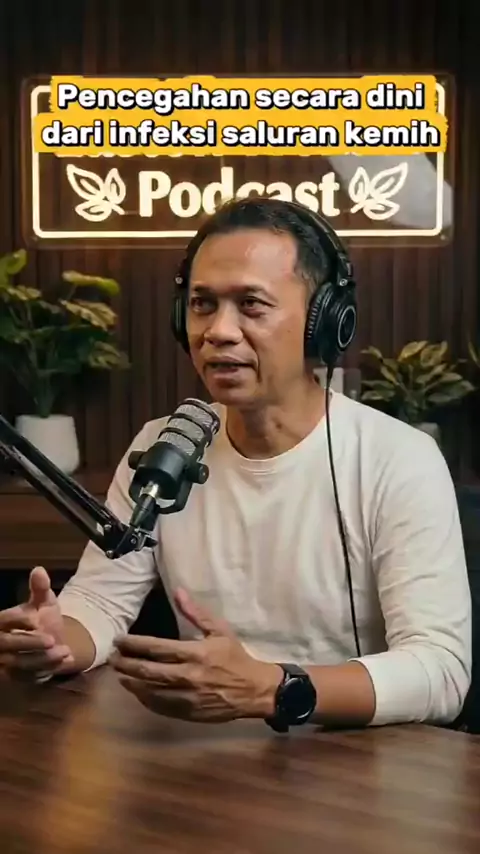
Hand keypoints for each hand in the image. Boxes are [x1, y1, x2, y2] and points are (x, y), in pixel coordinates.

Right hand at [0, 566, 73, 681]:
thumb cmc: (42, 619)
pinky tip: (63, 662)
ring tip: (65, 652)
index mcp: (2, 621)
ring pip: (17, 663)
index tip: (36, 618)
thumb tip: (39, 570)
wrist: (50, 643)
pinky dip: (44, 671)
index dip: (19, 620)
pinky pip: (25, 677)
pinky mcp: (13, 677)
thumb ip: (40, 588)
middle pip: (7, 643)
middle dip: (30, 642)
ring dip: (42, 659)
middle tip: (52, 640)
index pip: (4, 620)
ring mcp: (3, 661)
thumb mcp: (44, 602)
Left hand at [110, 588, 281, 722]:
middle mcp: (188, 676)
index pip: (157, 648)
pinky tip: (137, 692)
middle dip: (126, 664)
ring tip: (119, 674)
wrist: (254, 691)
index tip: (119, 640)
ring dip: (131, 683)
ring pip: (150, 691)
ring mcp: (187, 698)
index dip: (134, 644)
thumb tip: (178, 591)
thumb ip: (196, 613)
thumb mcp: (220, 630)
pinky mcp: (188, 713)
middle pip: (148, 671)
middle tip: (112, 658)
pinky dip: (145, 699)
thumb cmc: (236, 657)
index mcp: (196, 654)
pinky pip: (160, 707)